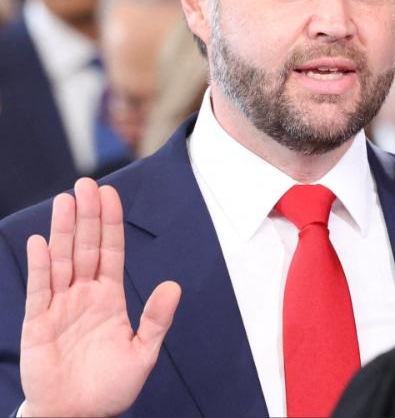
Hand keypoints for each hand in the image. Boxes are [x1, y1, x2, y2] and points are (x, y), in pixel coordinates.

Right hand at [19, 178, 181, 416]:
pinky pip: (39, 289)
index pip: (110, 252)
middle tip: (86, 183)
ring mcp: (59, 306)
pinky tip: (42, 241)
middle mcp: (83, 296)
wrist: (78, 416)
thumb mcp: (142, 352)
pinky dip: (41, 265)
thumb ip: (156, 319)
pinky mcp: (38, 323)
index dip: (110, 224)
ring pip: (62, 260)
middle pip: (86, 248)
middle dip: (88, 216)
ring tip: (66, 200)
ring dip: (64, 231)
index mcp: (109, 298)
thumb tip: (173, 286)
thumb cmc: (109, 387)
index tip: (110, 195)